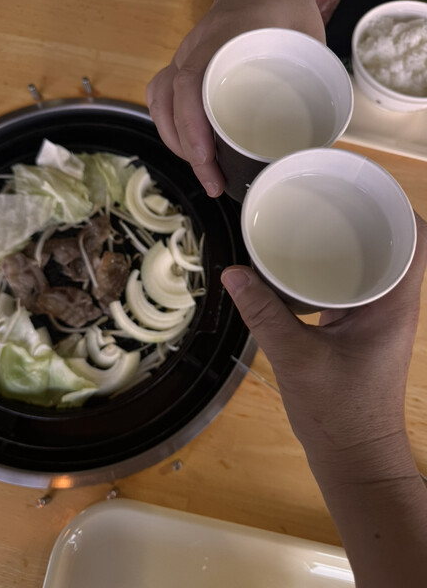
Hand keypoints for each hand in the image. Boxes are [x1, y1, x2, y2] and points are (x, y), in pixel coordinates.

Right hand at [146, 0, 324, 196]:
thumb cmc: (284, 6)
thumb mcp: (307, 35)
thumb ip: (312, 78)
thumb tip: (316, 141)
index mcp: (223, 39)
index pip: (189, 84)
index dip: (192, 128)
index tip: (206, 161)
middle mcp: (194, 49)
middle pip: (169, 103)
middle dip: (186, 150)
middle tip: (213, 182)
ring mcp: (185, 56)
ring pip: (160, 102)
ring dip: (175, 141)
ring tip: (203, 170)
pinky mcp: (184, 65)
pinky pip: (161, 97)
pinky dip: (169, 125)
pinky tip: (187, 146)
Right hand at [221, 214, 426, 480]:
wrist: (353, 457)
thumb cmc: (337, 412)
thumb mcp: (295, 358)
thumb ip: (263, 313)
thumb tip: (231, 272)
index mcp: (393, 303)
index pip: (416, 239)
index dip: (396, 206)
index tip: (359, 184)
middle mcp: (392, 303)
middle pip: (393, 243)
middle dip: (366, 215)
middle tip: (325, 194)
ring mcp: (377, 317)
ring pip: (372, 263)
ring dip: (350, 240)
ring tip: (312, 217)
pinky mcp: (360, 329)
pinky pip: (352, 284)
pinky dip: (334, 267)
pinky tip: (301, 262)